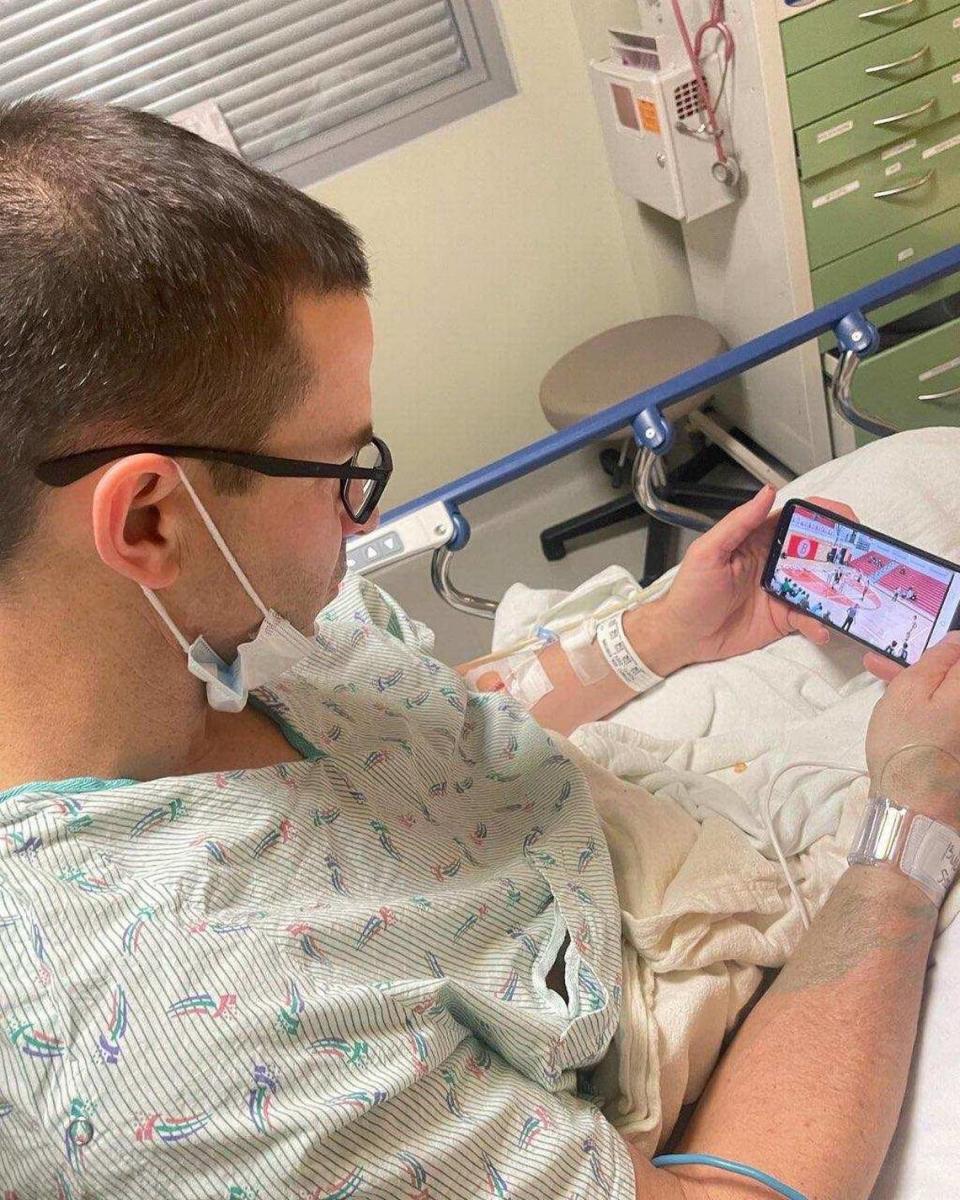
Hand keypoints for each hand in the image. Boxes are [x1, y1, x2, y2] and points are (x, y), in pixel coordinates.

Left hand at [647, 486, 859, 668]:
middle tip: (863, 560)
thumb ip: (739, 523)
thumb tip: (767, 492)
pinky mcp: (783, 618)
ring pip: (821, 585)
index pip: (798, 520)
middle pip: (819, 552)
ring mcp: (783, 590)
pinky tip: (821, 628)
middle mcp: (776, 562)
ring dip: (838, 589)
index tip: (847, 520)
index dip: (825, 516)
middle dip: (843, 554)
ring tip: (852, 596)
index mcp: (759, 539)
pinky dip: (819, 622)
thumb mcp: (709, 552)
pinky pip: (809, 617)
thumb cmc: (690, 591)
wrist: (683, 636)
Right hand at [864, 633, 959, 826]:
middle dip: (927, 669)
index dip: (942, 650)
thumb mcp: (908, 692)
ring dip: (922, 688)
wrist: (912, 807)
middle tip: (882, 667)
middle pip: (953, 681)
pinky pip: (945, 719)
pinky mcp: (957, 750)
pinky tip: (904, 713)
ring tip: (883, 687)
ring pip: (946, 700)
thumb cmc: (905, 745)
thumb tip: (957, 641)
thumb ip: (936, 661)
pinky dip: (929, 711)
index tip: (914, 655)